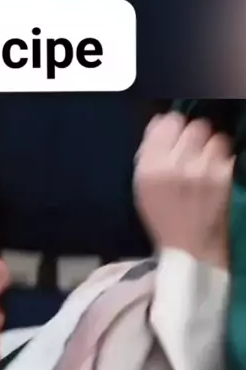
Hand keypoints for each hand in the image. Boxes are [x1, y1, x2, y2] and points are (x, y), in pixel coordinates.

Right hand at [134, 112, 234, 268]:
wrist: (190, 248)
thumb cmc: (163, 218)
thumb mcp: (143, 188)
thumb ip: (148, 153)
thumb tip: (160, 121)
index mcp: (150, 167)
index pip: (168, 122)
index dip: (174, 127)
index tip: (176, 137)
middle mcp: (175, 164)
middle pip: (193, 125)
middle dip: (194, 137)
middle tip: (193, 152)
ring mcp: (202, 169)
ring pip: (214, 136)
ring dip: (211, 147)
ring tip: (206, 164)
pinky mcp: (223, 176)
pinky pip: (227, 153)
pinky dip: (222, 160)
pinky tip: (215, 174)